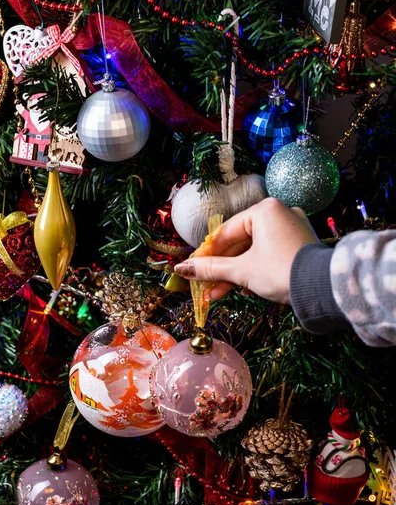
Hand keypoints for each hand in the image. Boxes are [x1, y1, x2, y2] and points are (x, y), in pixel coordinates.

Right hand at [174, 198, 317, 303]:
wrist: (322, 288)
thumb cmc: (280, 272)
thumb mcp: (242, 271)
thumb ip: (211, 269)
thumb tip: (181, 269)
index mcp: (264, 210)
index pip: (226, 232)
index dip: (207, 254)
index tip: (193, 269)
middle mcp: (280, 212)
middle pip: (241, 243)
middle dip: (223, 269)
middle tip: (206, 287)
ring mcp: (292, 228)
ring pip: (255, 250)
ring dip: (237, 273)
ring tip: (221, 294)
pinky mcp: (301, 243)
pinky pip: (270, 253)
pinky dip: (257, 269)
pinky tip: (247, 289)